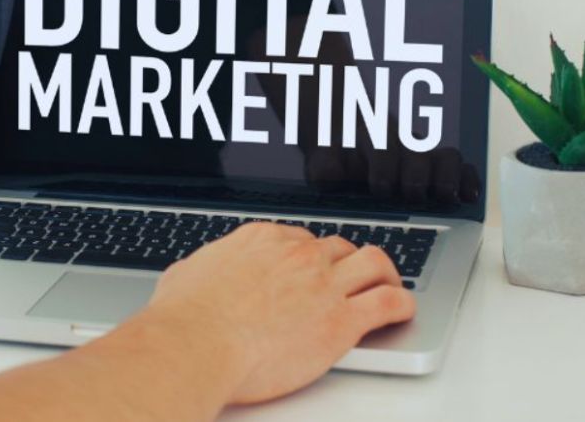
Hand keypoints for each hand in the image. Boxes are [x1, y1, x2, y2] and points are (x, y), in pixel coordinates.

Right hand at [144, 223, 414, 403]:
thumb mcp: (185, 276)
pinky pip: (389, 302)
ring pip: (373, 262)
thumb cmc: (184, 319)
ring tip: (387, 285)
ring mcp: (323, 284)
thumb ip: (201, 271)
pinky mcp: (342, 321)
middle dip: (344, 263)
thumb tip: (191, 276)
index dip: (310, 256)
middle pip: (337, 247)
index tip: (312, 269)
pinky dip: (401, 304)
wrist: (196, 345)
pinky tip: (401, 310)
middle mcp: (297, 254)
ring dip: (383, 273)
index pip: (300, 238)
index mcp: (261, 240)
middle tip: (347, 280)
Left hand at [305, 145, 480, 205]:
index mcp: (372, 137)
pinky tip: (468, 197)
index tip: (380, 187)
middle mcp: (403, 143)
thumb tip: (331, 174)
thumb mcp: (322, 160)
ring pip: (445, 156)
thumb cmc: (336, 158)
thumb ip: (324, 165)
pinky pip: (461, 168)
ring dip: (447, 177)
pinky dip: (468, 180)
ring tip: (444, 197)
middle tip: (411, 194)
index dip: (385, 165)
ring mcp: (423, 155)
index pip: (384, 143)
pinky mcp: (439, 169)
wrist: (343, 143)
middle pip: (419, 151)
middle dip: (416, 174)